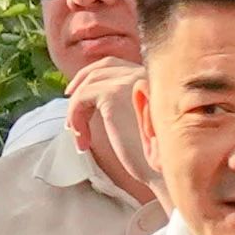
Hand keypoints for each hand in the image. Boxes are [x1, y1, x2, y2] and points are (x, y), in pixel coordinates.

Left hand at [58, 62, 153, 196]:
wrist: (166, 169)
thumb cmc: (158, 157)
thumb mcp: (144, 124)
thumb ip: (129, 105)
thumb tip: (99, 102)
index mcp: (154, 77)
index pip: (118, 65)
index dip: (95, 75)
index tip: (80, 93)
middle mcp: (144, 72)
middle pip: (103, 67)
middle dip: (82, 81)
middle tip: (68, 99)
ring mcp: (129, 80)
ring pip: (89, 84)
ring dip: (77, 109)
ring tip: (78, 135)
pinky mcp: (113, 94)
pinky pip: (81, 98)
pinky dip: (75, 117)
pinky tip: (82, 141)